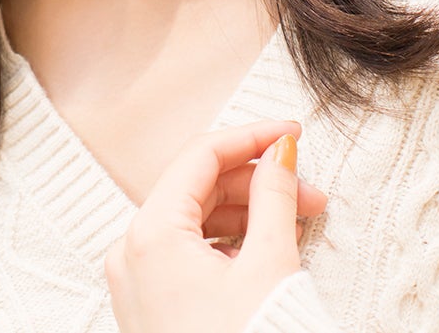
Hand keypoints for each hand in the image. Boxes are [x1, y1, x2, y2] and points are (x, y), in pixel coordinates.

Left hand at [104, 120, 327, 332]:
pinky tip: (266, 246)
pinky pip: (187, 253)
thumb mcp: (269, 264)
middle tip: (309, 191)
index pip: (200, 156)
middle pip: (197, 188)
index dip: (252, 137)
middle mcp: (130, 252)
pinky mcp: (149, 305)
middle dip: (258, 183)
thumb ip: (274, 197)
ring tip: (298, 220)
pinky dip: (228, 243)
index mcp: (149, 234)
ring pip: (194, 221)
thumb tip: (280, 154)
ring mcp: (135, 281)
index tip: (292, 132)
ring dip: (247, 213)